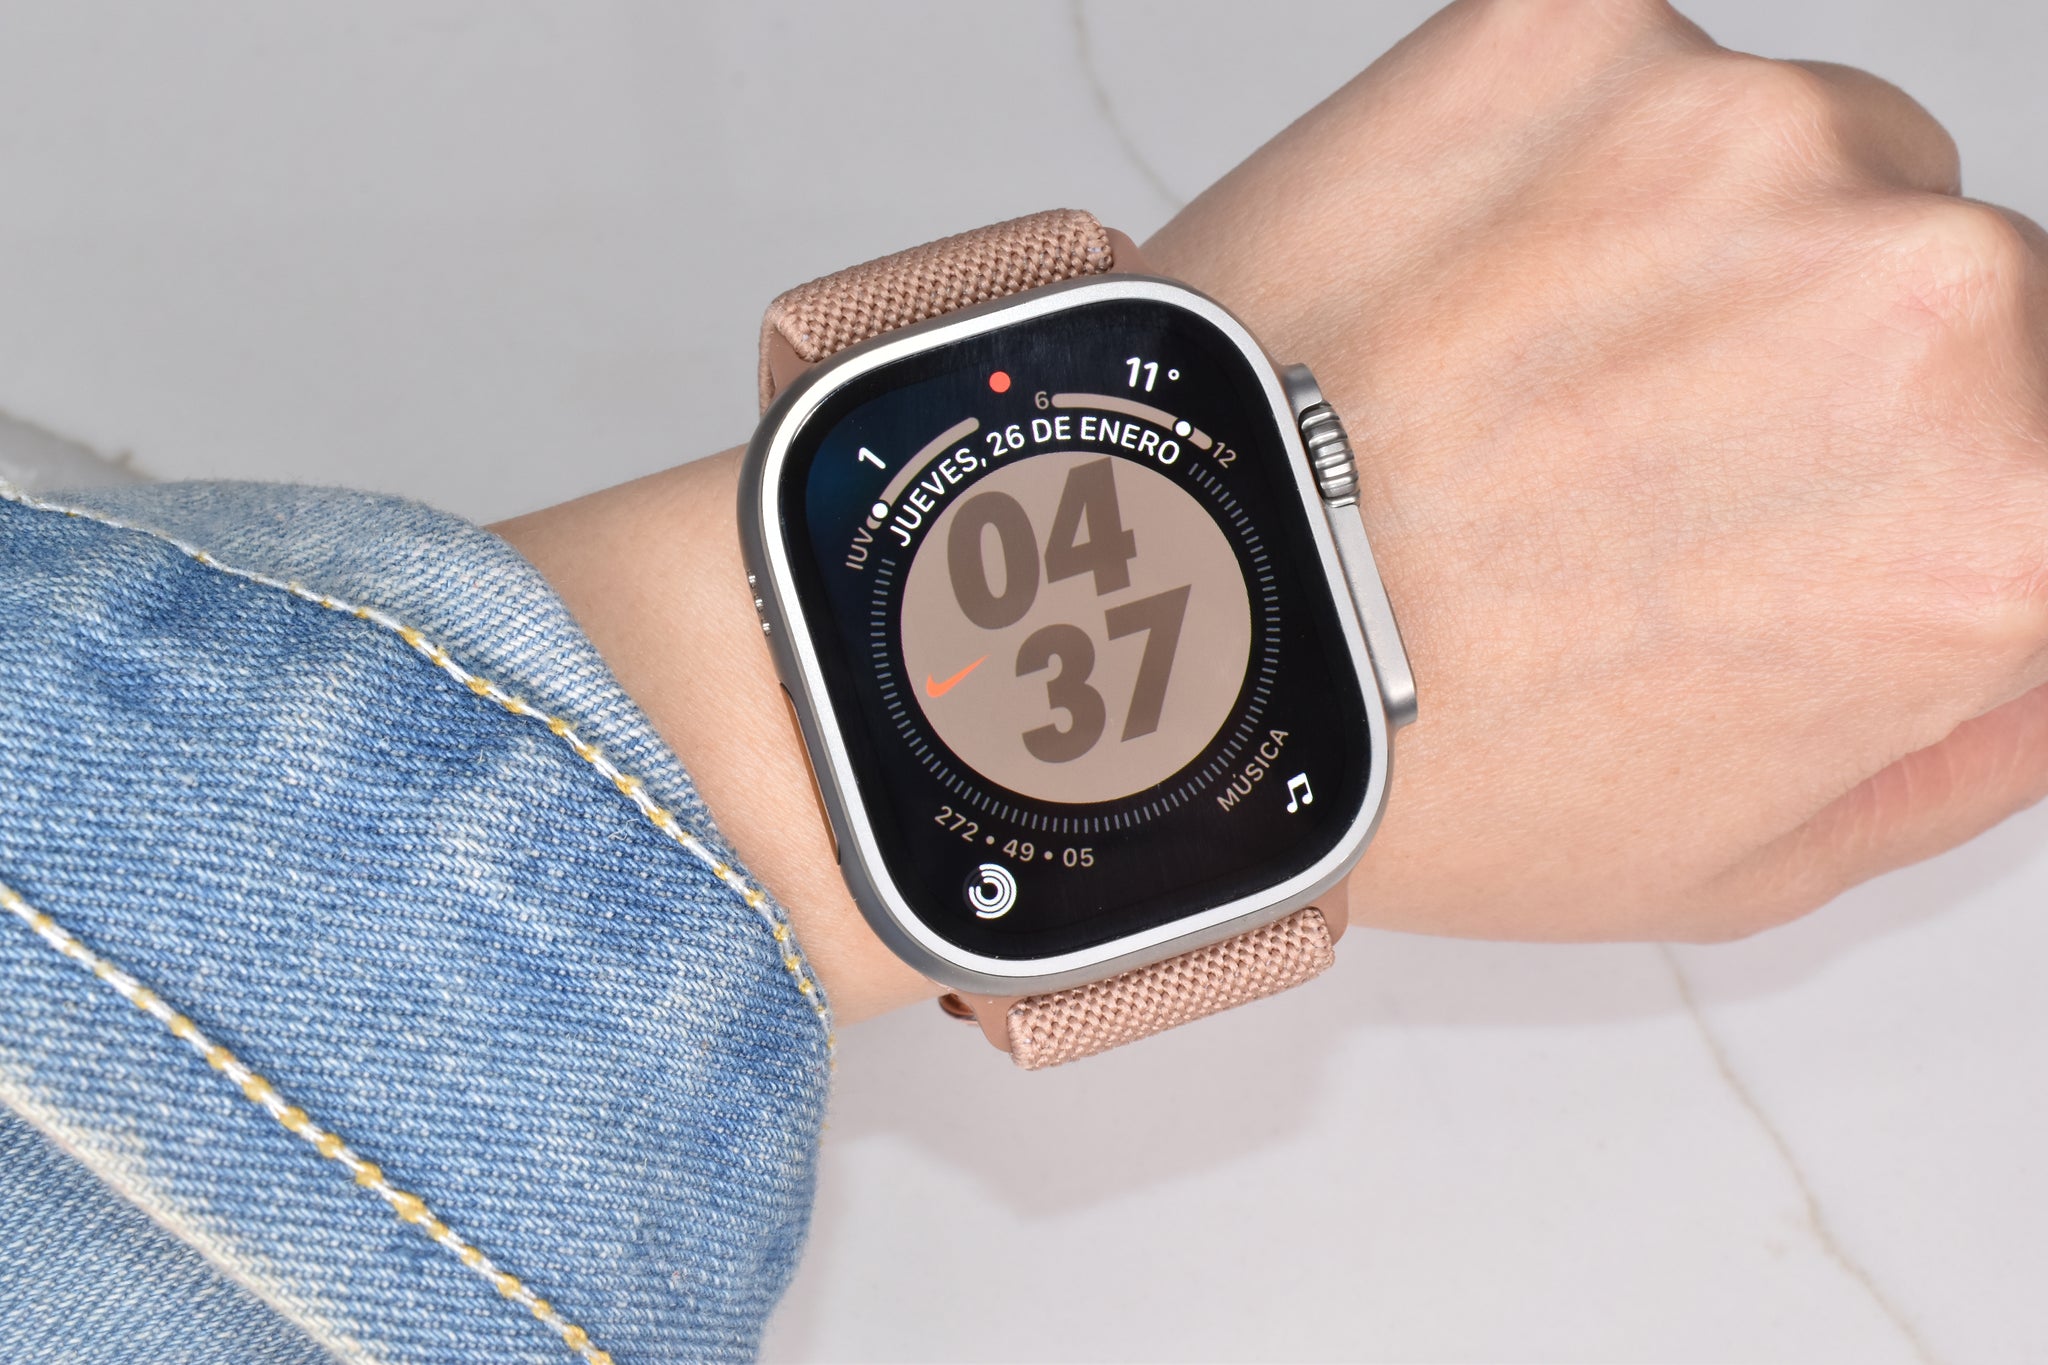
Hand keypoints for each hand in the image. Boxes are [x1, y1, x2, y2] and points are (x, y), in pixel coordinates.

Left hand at [1146, 0, 2047, 941]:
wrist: (1157, 621)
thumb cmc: (1409, 751)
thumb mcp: (1750, 855)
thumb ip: (1973, 741)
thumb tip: (2037, 651)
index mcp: (2003, 513)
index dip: (1947, 495)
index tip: (1834, 511)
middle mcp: (1922, 292)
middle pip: (1970, 292)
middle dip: (1836, 379)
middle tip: (1641, 474)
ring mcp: (1741, 134)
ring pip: (1817, 167)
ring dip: (1713, 257)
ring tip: (1528, 386)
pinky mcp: (1579, 28)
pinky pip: (1646, 81)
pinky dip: (1580, 164)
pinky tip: (1465, 292)